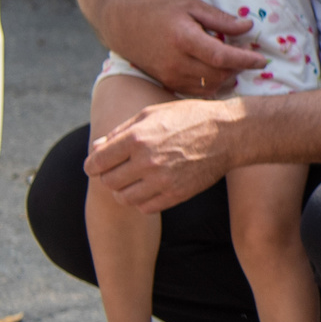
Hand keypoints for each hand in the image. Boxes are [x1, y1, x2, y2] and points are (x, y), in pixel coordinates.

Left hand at [85, 99, 235, 212]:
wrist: (228, 133)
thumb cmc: (187, 118)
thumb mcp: (151, 114)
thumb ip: (120, 132)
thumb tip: (96, 148)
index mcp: (137, 138)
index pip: (97, 163)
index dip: (93, 165)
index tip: (98, 165)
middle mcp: (147, 161)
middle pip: (108, 182)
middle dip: (108, 176)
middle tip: (118, 170)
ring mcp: (162, 180)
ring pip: (123, 198)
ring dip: (123, 190)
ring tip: (134, 180)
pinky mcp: (177, 194)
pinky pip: (145, 207)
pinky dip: (142, 200)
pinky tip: (149, 188)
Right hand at [106, 0, 264, 96]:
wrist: (123, 26)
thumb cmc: (160, 11)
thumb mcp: (191, 6)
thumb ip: (220, 19)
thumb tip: (249, 26)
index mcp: (184, 38)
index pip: (221, 56)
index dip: (245, 60)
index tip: (261, 59)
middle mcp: (177, 62)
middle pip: (219, 74)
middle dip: (238, 68)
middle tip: (245, 56)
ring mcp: (171, 76)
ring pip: (211, 86)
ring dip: (227, 77)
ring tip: (229, 62)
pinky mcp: (168, 84)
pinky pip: (199, 91)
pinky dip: (213, 84)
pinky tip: (216, 71)